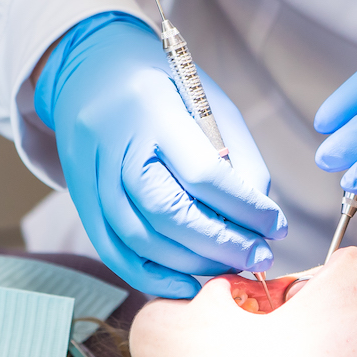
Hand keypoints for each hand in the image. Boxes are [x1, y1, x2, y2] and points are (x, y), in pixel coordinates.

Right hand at [36, 12, 286, 296]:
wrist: (89, 72)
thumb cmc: (164, 87)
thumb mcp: (209, 103)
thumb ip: (240, 157)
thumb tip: (261, 221)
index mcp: (152, 108)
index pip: (203, 172)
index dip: (245, 208)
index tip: (277, 226)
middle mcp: (115, 144)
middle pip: (167, 212)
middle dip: (220, 244)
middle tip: (258, 255)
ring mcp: (90, 175)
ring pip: (140, 238)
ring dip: (192, 264)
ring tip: (231, 267)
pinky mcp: (80, 200)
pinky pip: (113, 252)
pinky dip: (152, 277)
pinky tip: (188, 284)